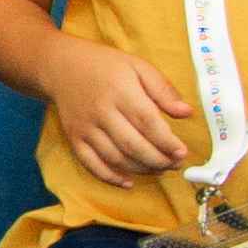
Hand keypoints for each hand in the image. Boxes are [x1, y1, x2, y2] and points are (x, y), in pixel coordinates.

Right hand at [35, 36, 200, 189]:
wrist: (61, 66)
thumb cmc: (105, 65)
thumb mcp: (138, 66)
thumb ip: (163, 89)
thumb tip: (186, 113)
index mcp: (120, 90)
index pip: (147, 122)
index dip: (166, 141)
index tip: (182, 152)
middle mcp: (101, 111)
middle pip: (132, 145)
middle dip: (158, 160)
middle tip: (175, 164)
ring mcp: (85, 127)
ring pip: (115, 158)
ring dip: (140, 169)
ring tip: (159, 169)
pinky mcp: (74, 138)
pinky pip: (91, 164)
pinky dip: (110, 177)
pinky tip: (128, 182)